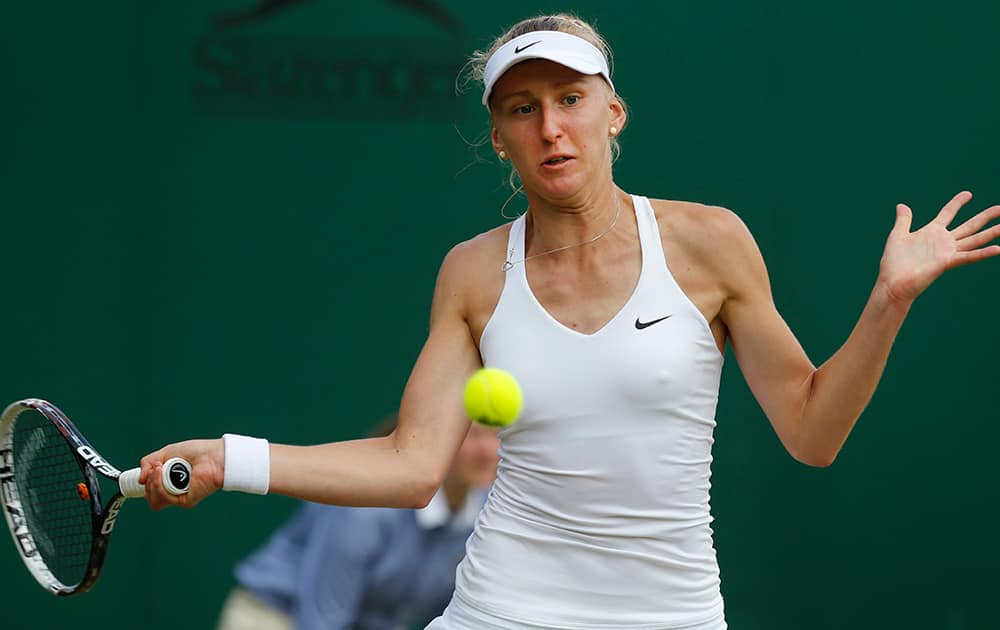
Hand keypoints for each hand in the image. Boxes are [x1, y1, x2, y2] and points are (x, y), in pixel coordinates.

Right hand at [139, 439, 224, 510]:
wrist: (212, 455)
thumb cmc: (196, 452)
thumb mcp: (165, 453)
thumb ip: (147, 464)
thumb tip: (140, 480)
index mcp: (169, 482)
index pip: (150, 492)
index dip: (144, 485)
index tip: (143, 475)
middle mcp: (173, 491)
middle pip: (150, 498)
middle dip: (148, 482)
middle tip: (155, 467)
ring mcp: (179, 497)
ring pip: (154, 501)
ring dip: (152, 483)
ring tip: (159, 469)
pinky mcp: (185, 501)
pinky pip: (163, 498)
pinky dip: (158, 485)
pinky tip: (162, 472)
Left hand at [878, 191, 999, 303]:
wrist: (891, 283)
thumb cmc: (893, 263)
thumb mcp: (898, 236)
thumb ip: (903, 221)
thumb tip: (901, 205)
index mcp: (931, 232)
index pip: (948, 213)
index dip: (957, 203)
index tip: (968, 194)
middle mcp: (943, 241)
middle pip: (969, 225)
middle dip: (985, 217)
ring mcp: (947, 252)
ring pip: (974, 240)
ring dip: (991, 233)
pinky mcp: (946, 262)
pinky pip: (968, 257)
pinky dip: (983, 253)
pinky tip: (998, 249)